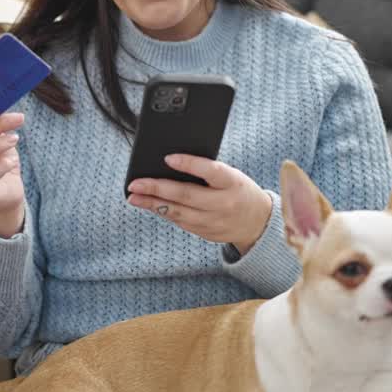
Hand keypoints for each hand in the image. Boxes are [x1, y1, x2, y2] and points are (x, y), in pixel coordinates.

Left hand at [125, 154, 272, 253]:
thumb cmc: (239, 190)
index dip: (189, 164)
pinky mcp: (205, 233)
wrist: (257, 222)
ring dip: (152, 204)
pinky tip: (149, 205)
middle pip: (186, 195)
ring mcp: (213, 221)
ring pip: (178, 212)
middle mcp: (223, 204)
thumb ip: (207, 171)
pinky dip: (163, 212)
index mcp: (232, 183)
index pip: (210, 171)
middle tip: (135, 184)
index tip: (168, 158)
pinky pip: (180, 221)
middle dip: (157, 189)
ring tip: (134, 196)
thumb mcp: (231, 175)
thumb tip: (170, 163)